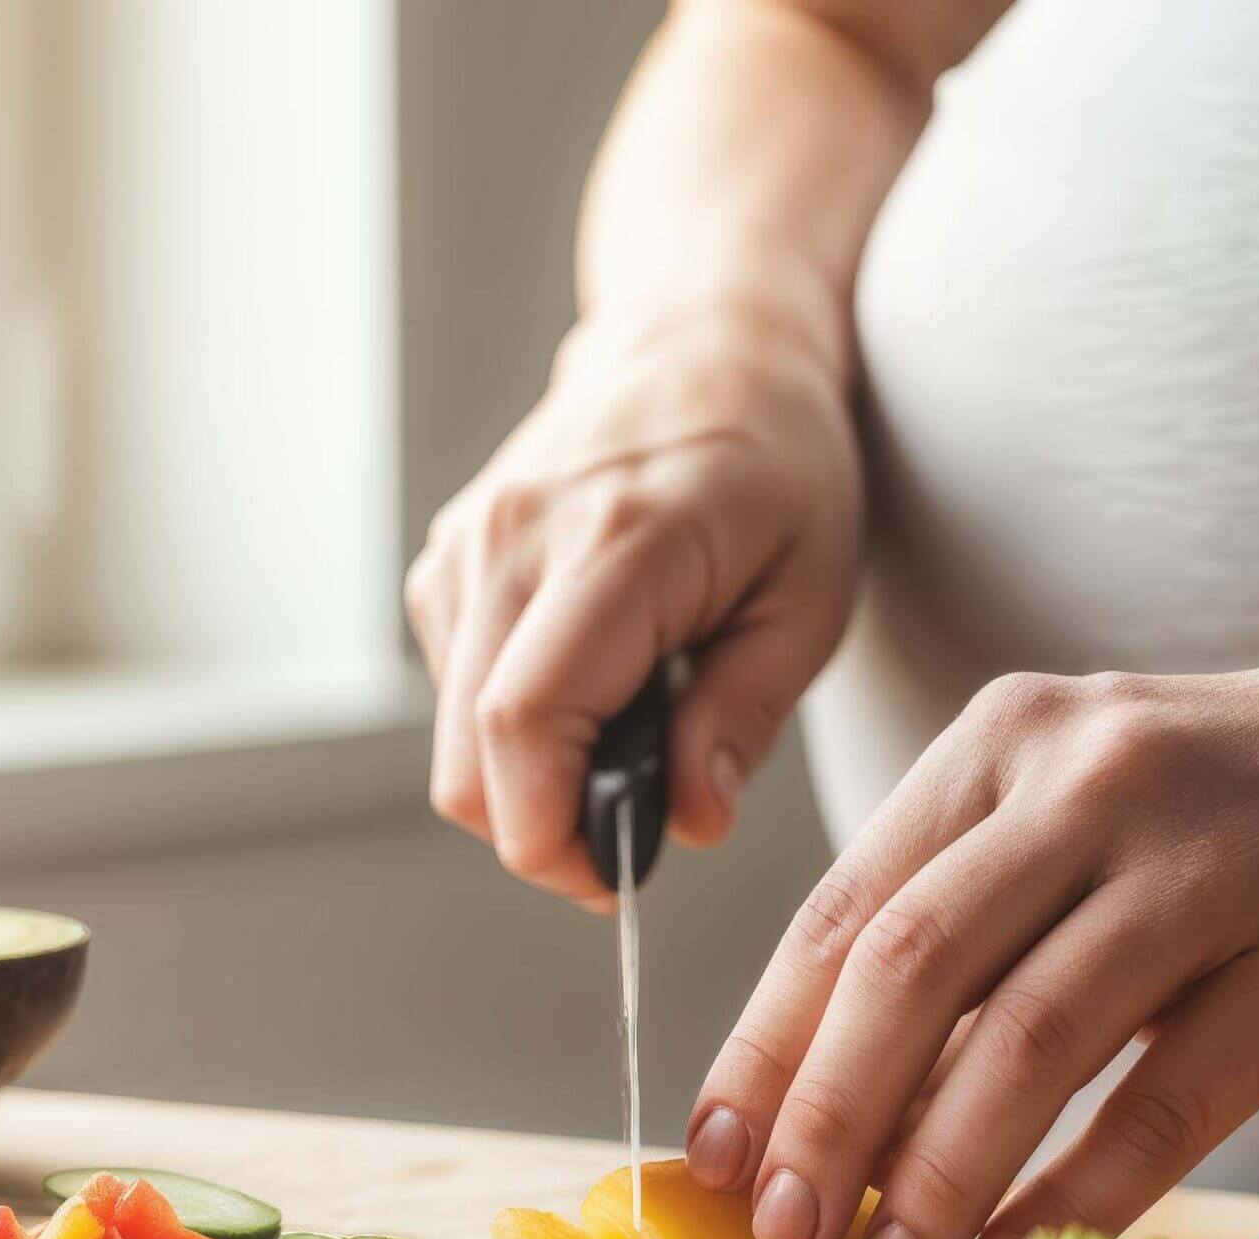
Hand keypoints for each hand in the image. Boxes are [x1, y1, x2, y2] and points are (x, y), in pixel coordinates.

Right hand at [406, 303, 861, 904]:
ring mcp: (468, 543)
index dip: (550, 834)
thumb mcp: (811, 596)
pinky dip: (508, 727)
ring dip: (527, 780)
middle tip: (631, 842)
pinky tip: (589, 686)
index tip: (614, 879)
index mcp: (617, 544)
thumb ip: (744, 716)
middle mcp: (515, 539)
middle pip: (468, 756)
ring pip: (451, 737)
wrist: (707, 341)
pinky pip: (452, 690)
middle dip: (541, 834)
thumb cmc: (780, 465)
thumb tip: (687, 824)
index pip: (525, 721)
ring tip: (628, 741)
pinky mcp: (448, 557)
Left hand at [683, 635, 1258, 1238]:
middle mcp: (1087, 780)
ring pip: (1028, 1040)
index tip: (716, 1150)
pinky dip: (1082, 1191)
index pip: (844, 908)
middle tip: (786, 1225)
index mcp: (1005, 740)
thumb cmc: (1254, 794)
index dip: (765, 1042)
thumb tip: (837, 1084)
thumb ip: (972, 910)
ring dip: (940, 1170)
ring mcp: (1206, 862)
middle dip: (826, 1115)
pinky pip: (1167, 1098)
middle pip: (910, 970)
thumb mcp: (1087, 794)